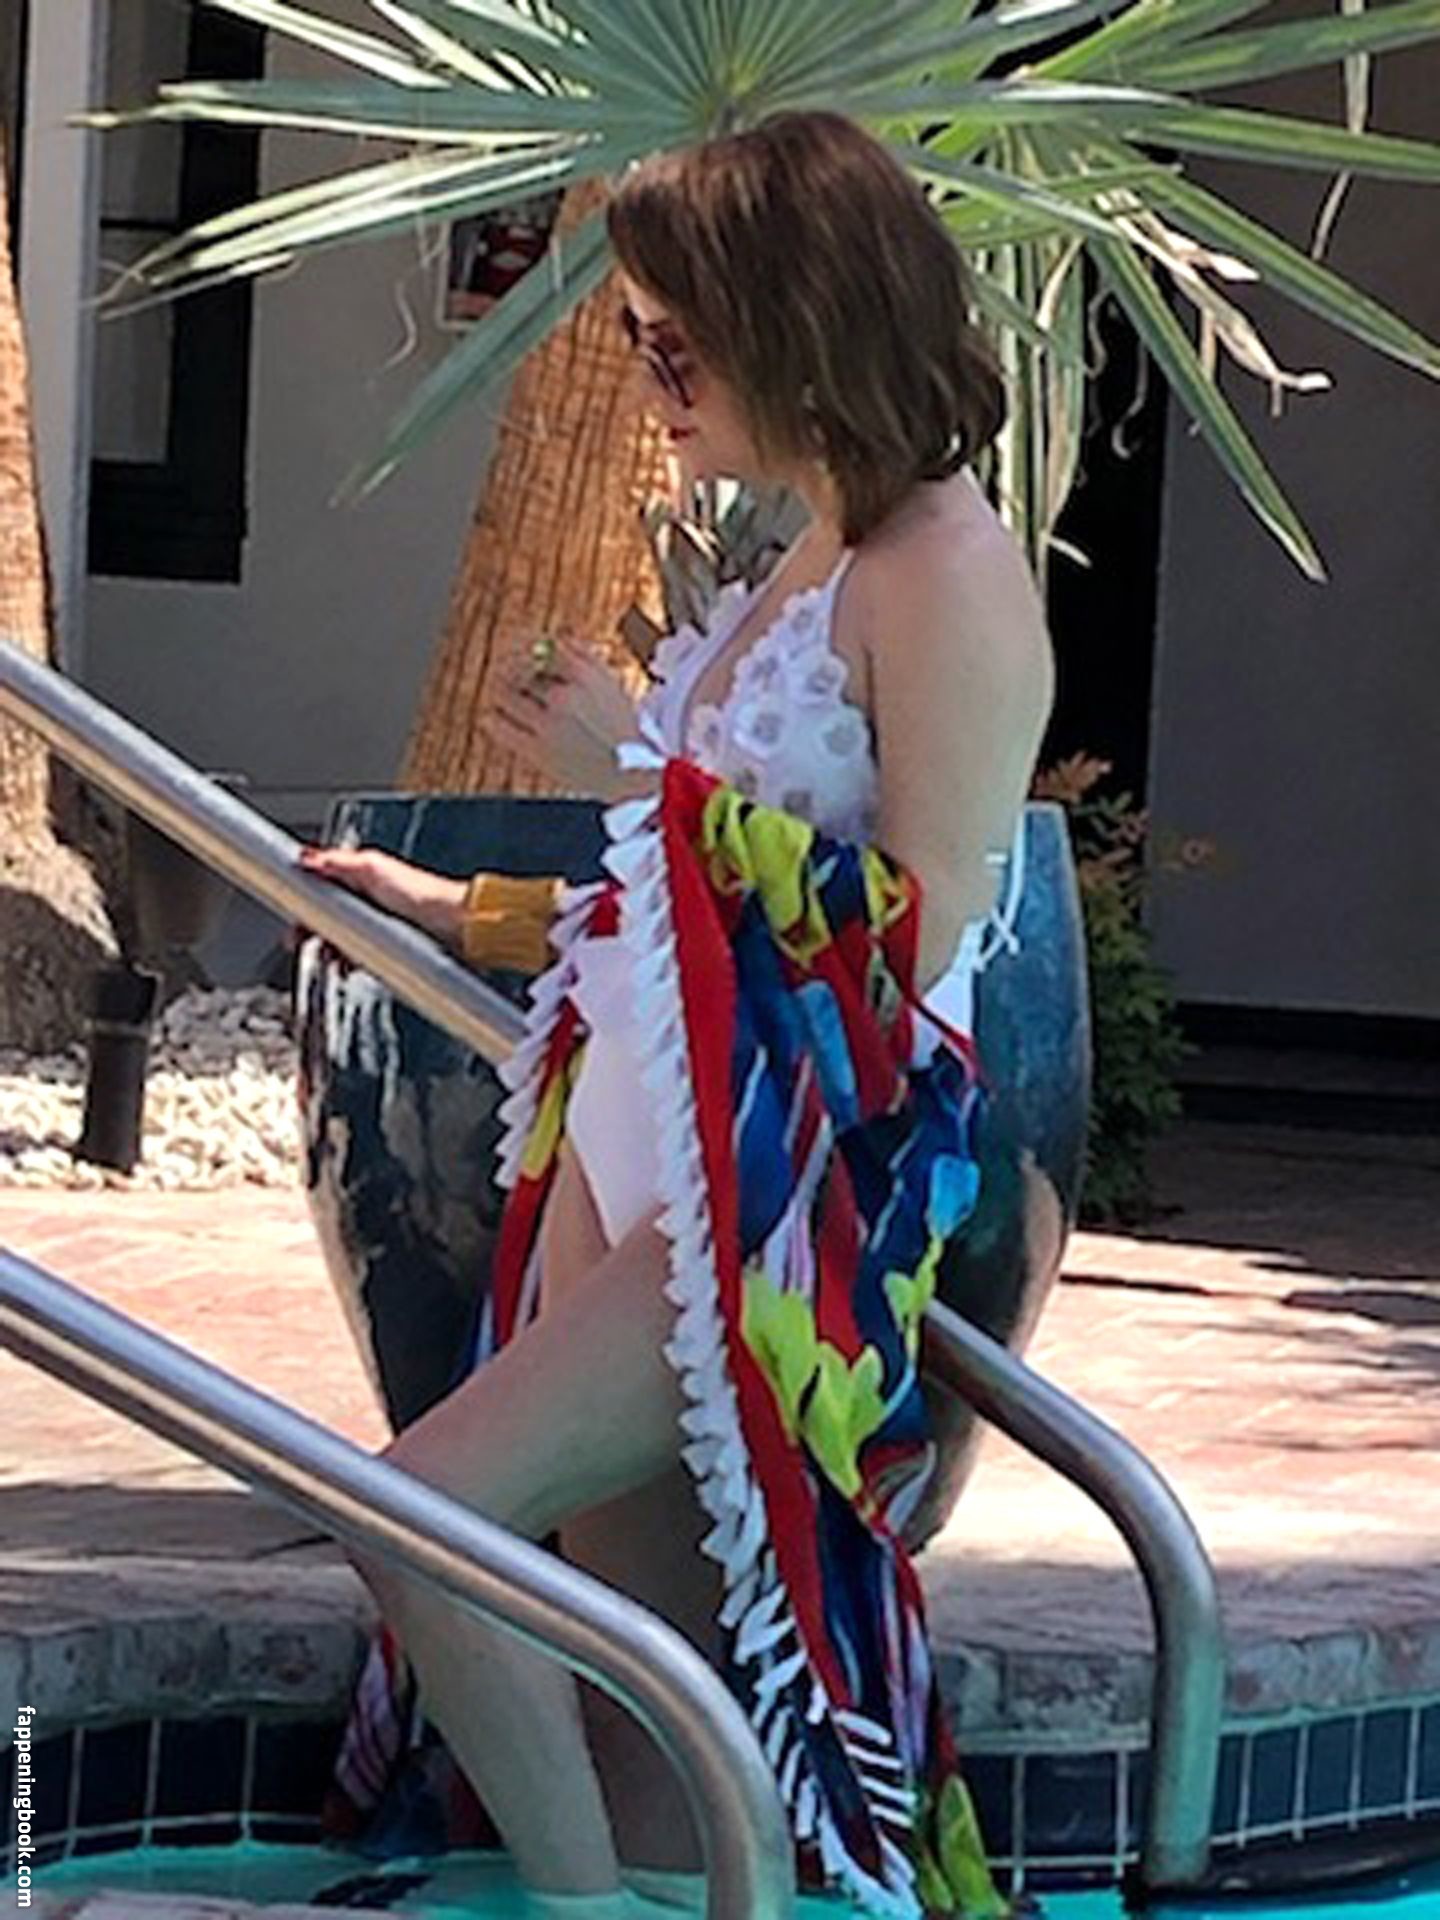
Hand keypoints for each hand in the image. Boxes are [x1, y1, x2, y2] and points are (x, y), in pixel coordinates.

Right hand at [296, 845, 466, 947]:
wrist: (455, 926)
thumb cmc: (422, 895)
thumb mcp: (371, 870)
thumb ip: (337, 864)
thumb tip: (305, 858)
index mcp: (363, 873)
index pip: (321, 883)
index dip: (303, 897)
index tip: (289, 912)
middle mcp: (370, 895)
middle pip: (328, 912)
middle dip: (311, 926)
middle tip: (298, 940)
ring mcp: (379, 920)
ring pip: (341, 934)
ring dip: (329, 946)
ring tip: (326, 957)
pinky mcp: (389, 942)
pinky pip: (358, 952)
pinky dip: (348, 959)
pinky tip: (346, 966)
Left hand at [482, 630, 639, 798]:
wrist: (634, 775)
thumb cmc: (625, 730)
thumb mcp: (613, 684)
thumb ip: (585, 657)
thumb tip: (558, 637)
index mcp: (585, 676)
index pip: (543, 646)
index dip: (530, 647)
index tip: (526, 654)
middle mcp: (564, 696)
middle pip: (519, 667)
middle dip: (512, 667)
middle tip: (509, 673)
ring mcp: (548, 725)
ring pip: (504, 693)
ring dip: (500, 690)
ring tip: (504, 696)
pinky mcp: (537, 751)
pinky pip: (499, 726)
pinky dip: (492, 717)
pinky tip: (494, 717)